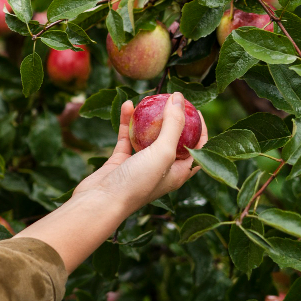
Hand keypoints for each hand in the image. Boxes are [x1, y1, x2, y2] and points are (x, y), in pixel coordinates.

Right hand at [73, 92, 207, 215]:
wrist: (100, 202)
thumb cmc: (138, 182)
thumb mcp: (163, 152)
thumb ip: (173, 125)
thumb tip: (179, 98)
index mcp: (179, 172)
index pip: (197, 148)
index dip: (200, 128)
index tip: (194, 108)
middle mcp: (162, 169)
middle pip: (173, 140)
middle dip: (174, 120)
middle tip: (172, 100)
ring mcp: (141, 165)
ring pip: (148, 137)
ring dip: (149, 119)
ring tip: (150, 99)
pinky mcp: (121, 161)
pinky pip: (127, 137)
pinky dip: (127, 122)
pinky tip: (128, 105)